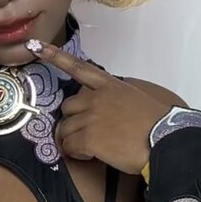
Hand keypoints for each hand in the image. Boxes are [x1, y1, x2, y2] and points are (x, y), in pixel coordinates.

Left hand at [33, 44, 171, 174]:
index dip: (55, 56)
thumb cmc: (155, 125)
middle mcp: (96, 98)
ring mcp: (91, 117)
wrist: (164, 142)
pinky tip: (91, 155)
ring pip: (65, 129)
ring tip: (92, 148)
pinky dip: (76, 153)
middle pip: (67, 107)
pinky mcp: (88, 137)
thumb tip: (103, 112)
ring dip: (73, 140)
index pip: (78, 67)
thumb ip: (113, 100)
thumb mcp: (134, 101)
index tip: (36, 46)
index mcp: (110, 85)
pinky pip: (69, 146)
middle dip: (73, 121)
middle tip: (87, 134)